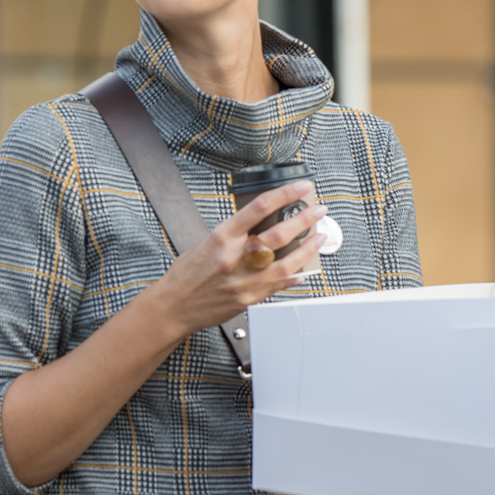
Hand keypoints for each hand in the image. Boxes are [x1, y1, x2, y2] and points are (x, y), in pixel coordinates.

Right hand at [138, 181, 326, 340]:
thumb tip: (259, 226)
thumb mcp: (206, 242)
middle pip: (279, 234)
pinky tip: (305, 269)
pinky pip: (279, 285)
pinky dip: (295, 275)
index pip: (259, 207)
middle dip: (304, 219)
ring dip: (307, 248)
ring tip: (319, 237)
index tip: (300, 188)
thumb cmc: (186, 275)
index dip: (285, 194)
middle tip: (317, 211)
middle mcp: (235, 256)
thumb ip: (234, 235)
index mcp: (222, 237)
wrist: (174, 306)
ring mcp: (244, 279)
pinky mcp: (249, 298)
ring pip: (286, 262)